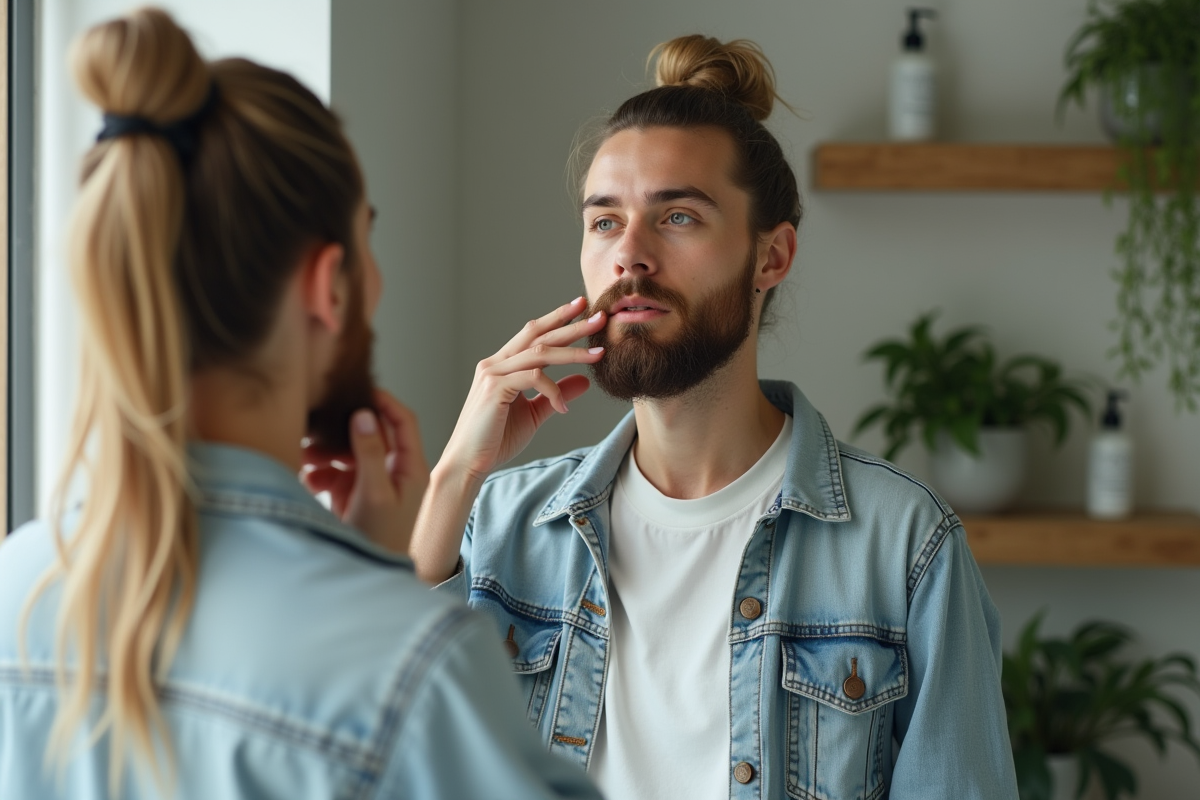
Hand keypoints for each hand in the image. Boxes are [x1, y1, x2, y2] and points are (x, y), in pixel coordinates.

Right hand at [301, 389, 428, 552]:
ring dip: (326, 452)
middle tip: (318, 425)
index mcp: (411, 468)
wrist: (369, 575)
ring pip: (349, 454)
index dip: (384, 401)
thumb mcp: (375, 493)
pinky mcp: (352, 497)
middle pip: (371, 434)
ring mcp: (372, 484)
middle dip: (343, 430)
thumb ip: (370, 453)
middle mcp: (393, 472)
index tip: (361, 388)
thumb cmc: (383, 541)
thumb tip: (364, 413)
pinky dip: (320, 473)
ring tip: (305, 456)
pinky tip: (305, 477)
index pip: (403, 422)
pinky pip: (335, 474)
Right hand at [440, 296, 606, 481]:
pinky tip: (563, 408)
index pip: (533, 335)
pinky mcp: (495, 388)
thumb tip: (585, 380)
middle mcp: (495, 364)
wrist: (469, 463)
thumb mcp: (535, 413)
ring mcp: (493, 374)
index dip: (557, 320)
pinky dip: (554, 390)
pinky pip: (534, 378)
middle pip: (537, 334)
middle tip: (599, 316)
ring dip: (572, 351)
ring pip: (539, 353)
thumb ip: (556, 394)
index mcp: (502, 365)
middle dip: (570, 324)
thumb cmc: (496, 440)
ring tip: (598, 353)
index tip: (582, 309)